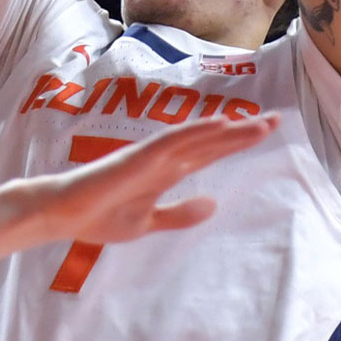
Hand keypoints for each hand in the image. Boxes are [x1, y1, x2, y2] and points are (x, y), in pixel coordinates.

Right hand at [43, 114, 280, 242]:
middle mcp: (162, 160)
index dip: (236, 142)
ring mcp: (150, 157)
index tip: (264, 131)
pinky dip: (196, 132)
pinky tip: (220, 124)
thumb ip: (179, 213)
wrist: (63, 214)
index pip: (208, 154)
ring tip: (259, 123)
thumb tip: (213, 203)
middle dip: (242, 132)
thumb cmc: (99, 216)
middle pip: (209, 142)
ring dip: (228, 130)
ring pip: (197, 138)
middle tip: (277, 119)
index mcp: (165, 173)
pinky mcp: (137, 158)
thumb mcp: (149, 221)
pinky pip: (171, 142)